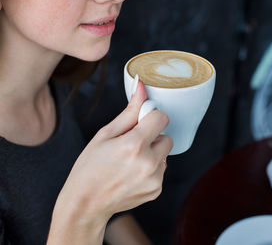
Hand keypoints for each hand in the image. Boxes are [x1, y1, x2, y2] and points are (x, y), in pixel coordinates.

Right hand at [57, 80, 172, 221]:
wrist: (86, 203)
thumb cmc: (90, 167)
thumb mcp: (105, 134)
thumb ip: (129, 112)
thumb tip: (141, 86)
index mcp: (134, 145)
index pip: (162, 118)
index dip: (150, 118)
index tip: (140, 124)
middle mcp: (148, 163)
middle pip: (166, 137)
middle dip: (152, 137)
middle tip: (131, 146)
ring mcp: (155, 179)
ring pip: (164, 154)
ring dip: (152, 154)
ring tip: (129, 162)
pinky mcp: (157, 190)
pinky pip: (161, 169)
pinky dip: (151, 169)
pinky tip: (132, 174)